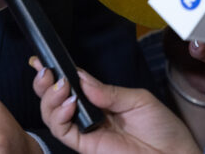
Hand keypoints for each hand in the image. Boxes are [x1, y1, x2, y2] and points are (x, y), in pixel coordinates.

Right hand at [30, 56, 200, 153]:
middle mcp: (88, 114)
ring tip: (61, 86)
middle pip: (53, 99)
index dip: (53, 72)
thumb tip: (81, 78)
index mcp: (99, 99)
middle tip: (46, 70)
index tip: (42, 59)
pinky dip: (59, 116)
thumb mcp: (137, 100)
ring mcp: (85, 130)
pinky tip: (68, 104)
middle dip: (44, 83)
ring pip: (51, 115)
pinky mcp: (86, 146)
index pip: (70, 83)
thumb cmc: (163, 128)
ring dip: (50, 97)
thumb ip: (108, 91)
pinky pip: (63, 131)